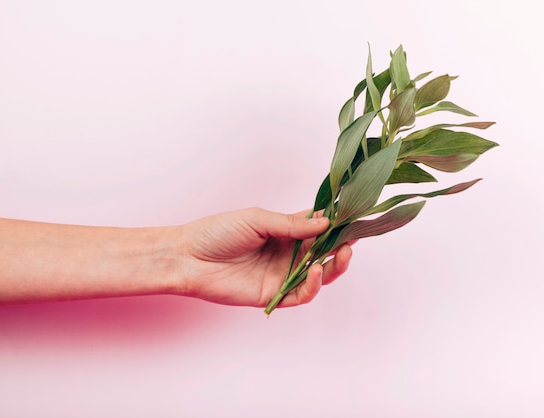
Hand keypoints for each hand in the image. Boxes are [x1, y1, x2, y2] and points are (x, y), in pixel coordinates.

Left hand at [177, 207, 352, 308]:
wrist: (189, 257)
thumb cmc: (219, 232)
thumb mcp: (258, 219)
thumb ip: (292, 225)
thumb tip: (326, 223)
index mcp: (285, 230)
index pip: (318, 226)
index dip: (336, 223)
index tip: (354, 216)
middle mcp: (287, 252)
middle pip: (324, 251)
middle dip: (342, 245)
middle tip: (353, 238)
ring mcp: (282, 274)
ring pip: (319, 274)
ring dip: (334, 265)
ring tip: (342, 253)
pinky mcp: (274, 295)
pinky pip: (301, 294)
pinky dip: (313, 285)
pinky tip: (317, 272)